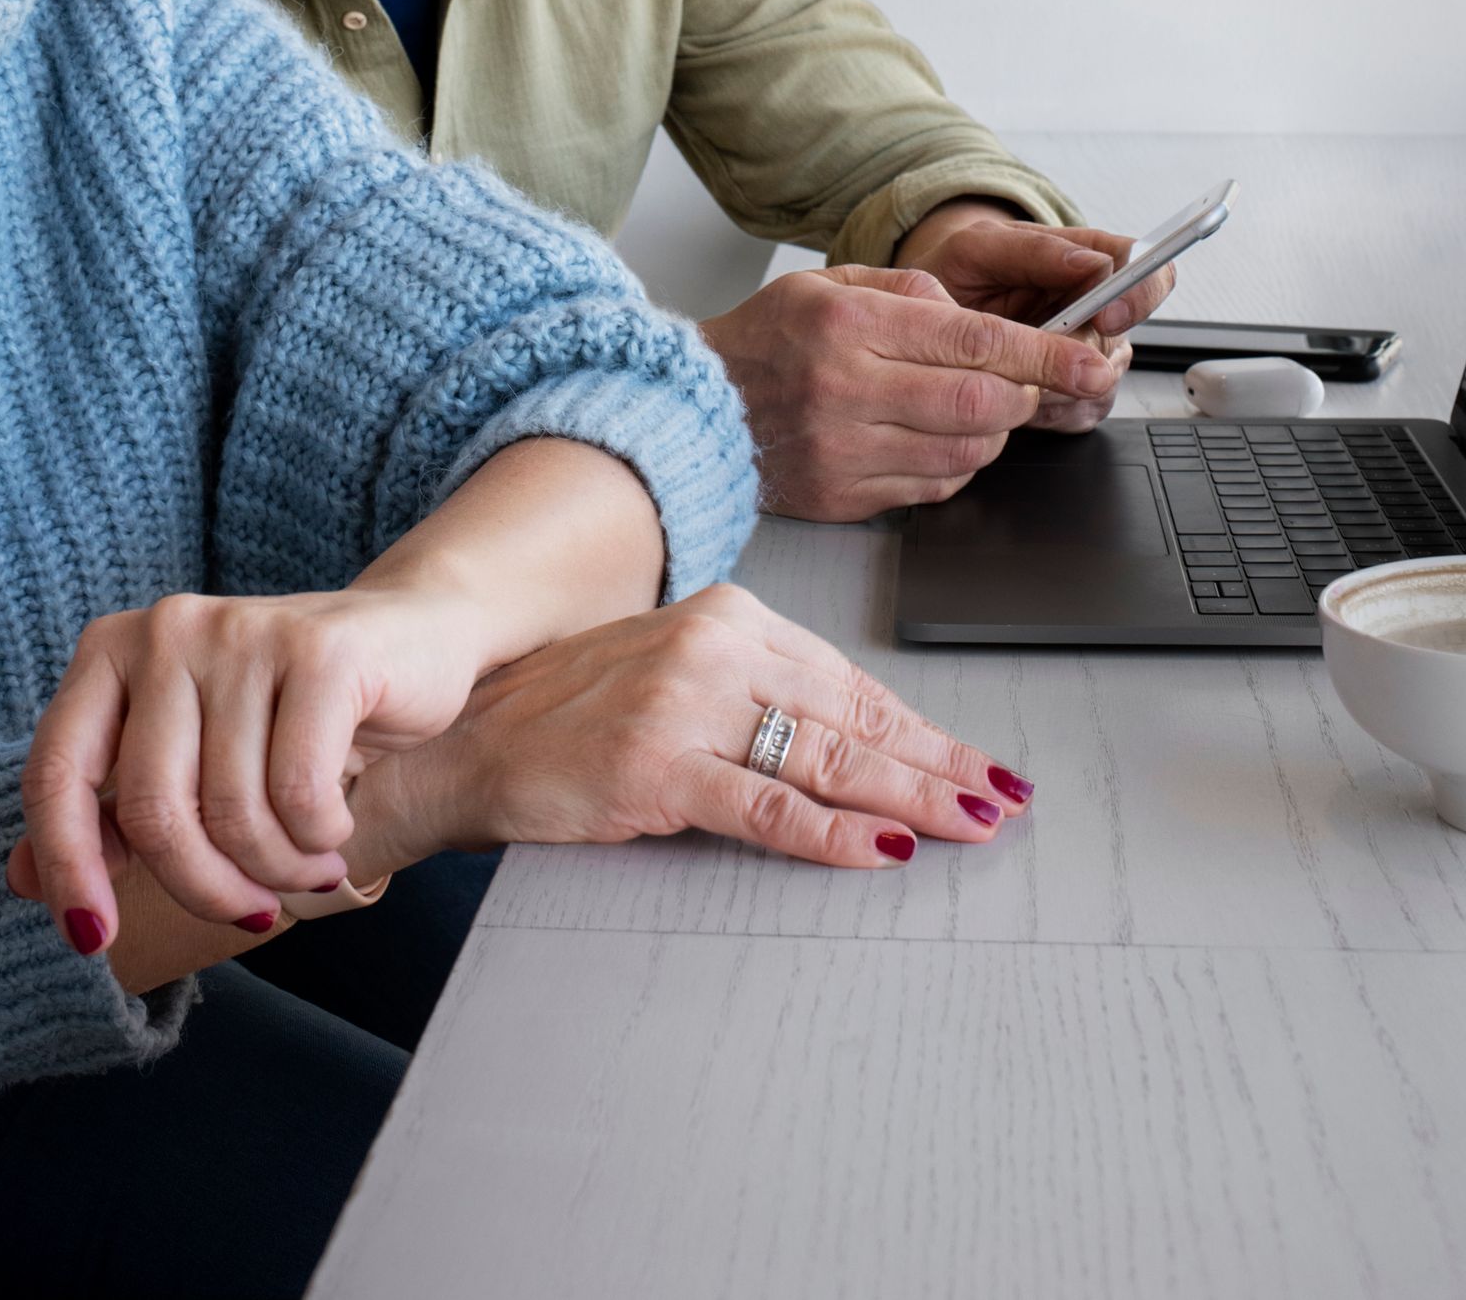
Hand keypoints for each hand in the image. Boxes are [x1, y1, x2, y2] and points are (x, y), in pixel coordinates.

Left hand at [13, 578, 488, 957]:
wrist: (411, 640)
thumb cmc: (285, 712)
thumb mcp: (188, 755)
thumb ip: (108, 811)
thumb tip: (20, 880)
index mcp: (113, 651)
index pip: (57, 774)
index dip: (68, 868)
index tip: (92, 941)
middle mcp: (167, 630)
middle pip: (155, 811)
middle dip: (204, 889)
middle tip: (250, 910)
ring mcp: (242, 631)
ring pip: (233, 814)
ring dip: (277, 872)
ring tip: (307, 864)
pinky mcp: (319, 650)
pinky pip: (299, 795)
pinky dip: (319, 839)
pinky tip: (336, 826)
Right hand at [344, 583, 1035, 876]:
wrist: (463, 742)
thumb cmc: (567, 715)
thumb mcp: (671, 677)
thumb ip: (755, 695)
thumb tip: (856, 741)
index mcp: (724, 616)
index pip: (847, 679)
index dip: (921, 727)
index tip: (976, 761)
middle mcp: (712, 647)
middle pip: (853, 715)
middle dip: (938, 762)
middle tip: (1001, 796)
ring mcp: (684, 706)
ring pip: (827, 758)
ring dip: (911, 796)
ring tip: (967, 822)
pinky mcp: (657, 767)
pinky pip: (767, 806)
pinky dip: (834, 834)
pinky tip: (881, 850)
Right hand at [702, 266, 1118, 519]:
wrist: (694, 411)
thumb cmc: (763, 340)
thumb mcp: (827, 282)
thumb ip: (908, 289)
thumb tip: (973, 318)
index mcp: (848, 325)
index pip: (975, 341)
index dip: (1047, 353)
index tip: (1091, 359)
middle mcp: (847, 390)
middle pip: (983, 405)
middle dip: (1027, 394)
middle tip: (1029, 382)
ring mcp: (846, 451)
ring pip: (968, 453)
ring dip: (993, 432)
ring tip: (972, 407)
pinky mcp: (847, 496)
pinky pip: (935, 487)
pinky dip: (955, 464)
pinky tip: (932, 438)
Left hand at [893, 201, 1176, 434]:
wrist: (926, 312)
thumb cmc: (957, 271)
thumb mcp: (977, 247)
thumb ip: (1034, 250)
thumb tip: (1093, 263)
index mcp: (1090, 259)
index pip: (1147, 270)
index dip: (1137, 295)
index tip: (1104, 317)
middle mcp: (1099, 309)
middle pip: (1120, 339)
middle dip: (1072, 354)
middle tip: (1025, 352)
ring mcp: (1090, 355)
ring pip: (1101, 384)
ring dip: (1052, 385)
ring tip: (1005, 369)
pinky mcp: (1077, 396)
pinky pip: (1080, 413)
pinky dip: (1044, 410)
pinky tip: (1012, 391)